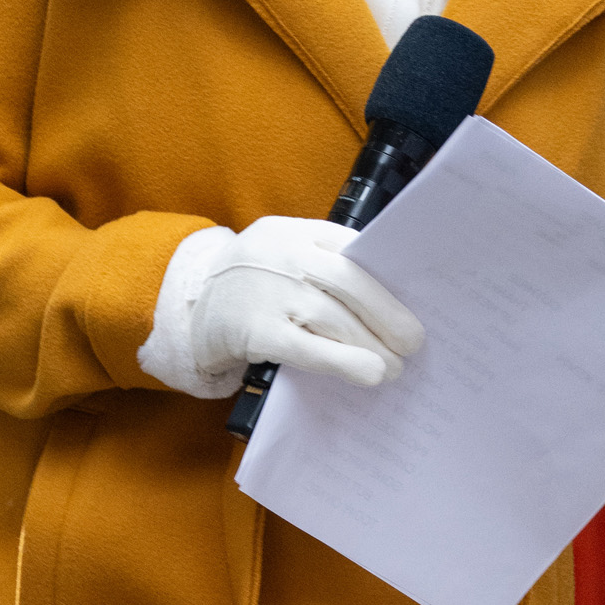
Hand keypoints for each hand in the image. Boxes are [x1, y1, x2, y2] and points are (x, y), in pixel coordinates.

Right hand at [189, 218, 423, 390]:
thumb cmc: (253, 284)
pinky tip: (368, 373)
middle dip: (387, 313)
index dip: (388, 275)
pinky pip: (305, 347)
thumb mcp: (282, 255)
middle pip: (348, 281)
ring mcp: (268, 291)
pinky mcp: (254, 330)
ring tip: (394, 367)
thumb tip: (390, 297)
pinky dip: (341, 361)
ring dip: (371, 344)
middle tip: (413, 342)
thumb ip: (324, 264)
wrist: (189, 306)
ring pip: (331, 316)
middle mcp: (282, 253)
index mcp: (294, 231)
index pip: (351, 246)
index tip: (416, 299)